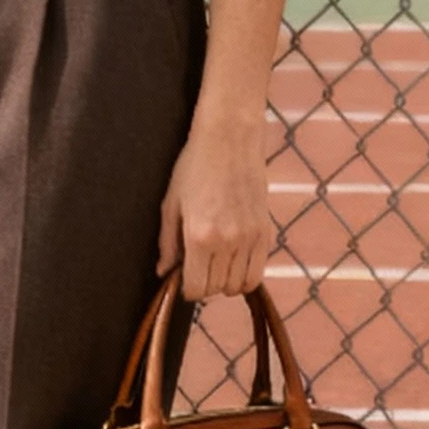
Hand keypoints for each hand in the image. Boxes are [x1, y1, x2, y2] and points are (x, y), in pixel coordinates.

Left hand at [157, 116, 271, 300]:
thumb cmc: (194, 166)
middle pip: (217, 289)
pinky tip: (234, 263)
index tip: (183, 280)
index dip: (187, 290)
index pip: (196, 288)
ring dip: (224, 281)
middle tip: (197, 267)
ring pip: (238, 285)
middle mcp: (227, 241)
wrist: (230, 138)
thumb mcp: (171, 204)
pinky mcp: (265, 232)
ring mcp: (249, 237)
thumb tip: (163, 272)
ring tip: (215, 263)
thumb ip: (167, 243)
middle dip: (204, 284)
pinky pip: (258, 272)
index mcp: (199, 235)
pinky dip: (245, 276)